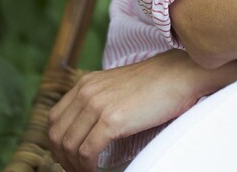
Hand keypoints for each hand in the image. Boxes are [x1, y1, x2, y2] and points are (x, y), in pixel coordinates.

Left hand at [48, 49, 236, 171]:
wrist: (181, 74)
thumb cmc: (156, 85)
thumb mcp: (118, 88)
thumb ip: (99, 102)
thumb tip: (85, 131)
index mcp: (87, 83)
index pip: (55, 120)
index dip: (58, 145)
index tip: (70, 158)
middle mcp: (87, 91)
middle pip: (57, 136)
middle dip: (64, 160)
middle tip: (79, 170)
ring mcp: (98, 104)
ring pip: (69, 147)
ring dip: (75, 166)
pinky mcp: (111, 119)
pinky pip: (87, 153)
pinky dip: (87, 168)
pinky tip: (97, 170)